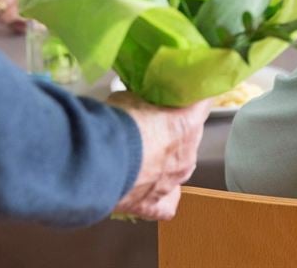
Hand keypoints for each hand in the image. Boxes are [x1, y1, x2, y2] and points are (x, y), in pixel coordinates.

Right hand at [107, 93, 210, 220]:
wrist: (96, 161)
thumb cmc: (116, 124)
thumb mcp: (130, 98)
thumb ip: (142, 101)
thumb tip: (137, 101)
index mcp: (187, 126)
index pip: (200, 105)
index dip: (190, 98)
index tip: (180, 92)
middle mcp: (187, 156)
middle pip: (189, 138)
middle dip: (173, 131)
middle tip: (150, 124)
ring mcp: (172, 183)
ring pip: (178, 169)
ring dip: (165, 161)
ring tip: (142, 156)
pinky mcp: (154, 206)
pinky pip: (165, 204)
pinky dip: (160, 197)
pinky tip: (147, 190)